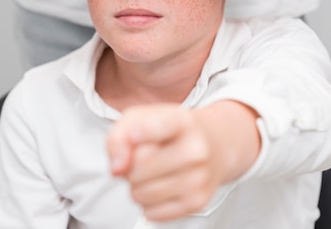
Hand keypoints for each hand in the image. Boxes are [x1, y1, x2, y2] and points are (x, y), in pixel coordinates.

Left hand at [107, 104, 226, 221]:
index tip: (132, 136)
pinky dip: (148, 203)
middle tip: (141, 158)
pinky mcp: (196, 202)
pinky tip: (160, 186)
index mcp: (181, 121)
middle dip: (129, 166)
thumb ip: (120, 136)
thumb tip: (117, 168)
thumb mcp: (143, 118)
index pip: (150, 128)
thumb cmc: (173, 132)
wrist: (213, 145)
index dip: (133, 134)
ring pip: (141, 194)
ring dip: (136, 187)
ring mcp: (198, 177)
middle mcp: (195, 149)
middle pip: (137, 167)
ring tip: (150, 173)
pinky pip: (151, 213)